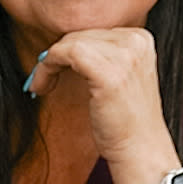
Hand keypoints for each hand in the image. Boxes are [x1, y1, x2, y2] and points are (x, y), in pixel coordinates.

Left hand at [27, 28, 179, 183]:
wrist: (139, 150)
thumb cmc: (126, 122)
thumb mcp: (118, 77)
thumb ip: (101, 56)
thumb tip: (61, 46)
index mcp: (141, 39)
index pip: (94, 33)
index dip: (69, 50)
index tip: (55, 70)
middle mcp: (136, 41)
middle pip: (81, 35)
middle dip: (57, 56)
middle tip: (41, 79)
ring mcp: (124, 55)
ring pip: (70, 42)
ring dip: (48, 64)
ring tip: (41, 85)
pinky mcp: (107, 71)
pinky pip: (65, 53)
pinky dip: (47, 68)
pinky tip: (43, 86)